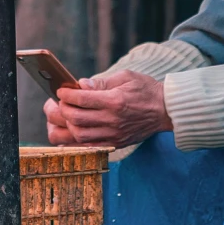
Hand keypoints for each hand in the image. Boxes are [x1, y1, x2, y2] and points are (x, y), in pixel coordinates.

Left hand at [43, 69, 172, 149]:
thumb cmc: (146, 90)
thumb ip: (101, 83)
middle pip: (76, 119)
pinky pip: (89, 147)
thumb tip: (81, 85)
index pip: (81, 99)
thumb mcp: (126, 77)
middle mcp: (113, 120)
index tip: (60, 90)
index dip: (66, 94)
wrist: (166, 111)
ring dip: (64, 127)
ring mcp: (114, 135)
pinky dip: (75, 141)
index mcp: (115, 101)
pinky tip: (69, 132)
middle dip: (61, 109)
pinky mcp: (115, 145)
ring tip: (60, 117)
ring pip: (79, 137)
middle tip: (57, 102)